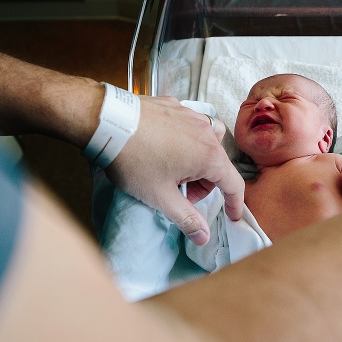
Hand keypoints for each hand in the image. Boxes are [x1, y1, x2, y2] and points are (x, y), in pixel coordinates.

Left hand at [107, 96, 244, 244]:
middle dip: (203, 183)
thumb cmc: (134, 160)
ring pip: (206, 141)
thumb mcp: (160, 197)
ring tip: (172, 168)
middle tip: (177, 192)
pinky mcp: (174, 105)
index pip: (233, 184)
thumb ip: (186, 218)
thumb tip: (203, 236)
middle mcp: (206, 132)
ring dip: (196, 158)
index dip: (234, 203)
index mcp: (209, 156)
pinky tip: (161, 147)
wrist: (106, 122)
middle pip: (217, 164)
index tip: (232, 215)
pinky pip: (188, 125)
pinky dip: (183, 139)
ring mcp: (190, 115)